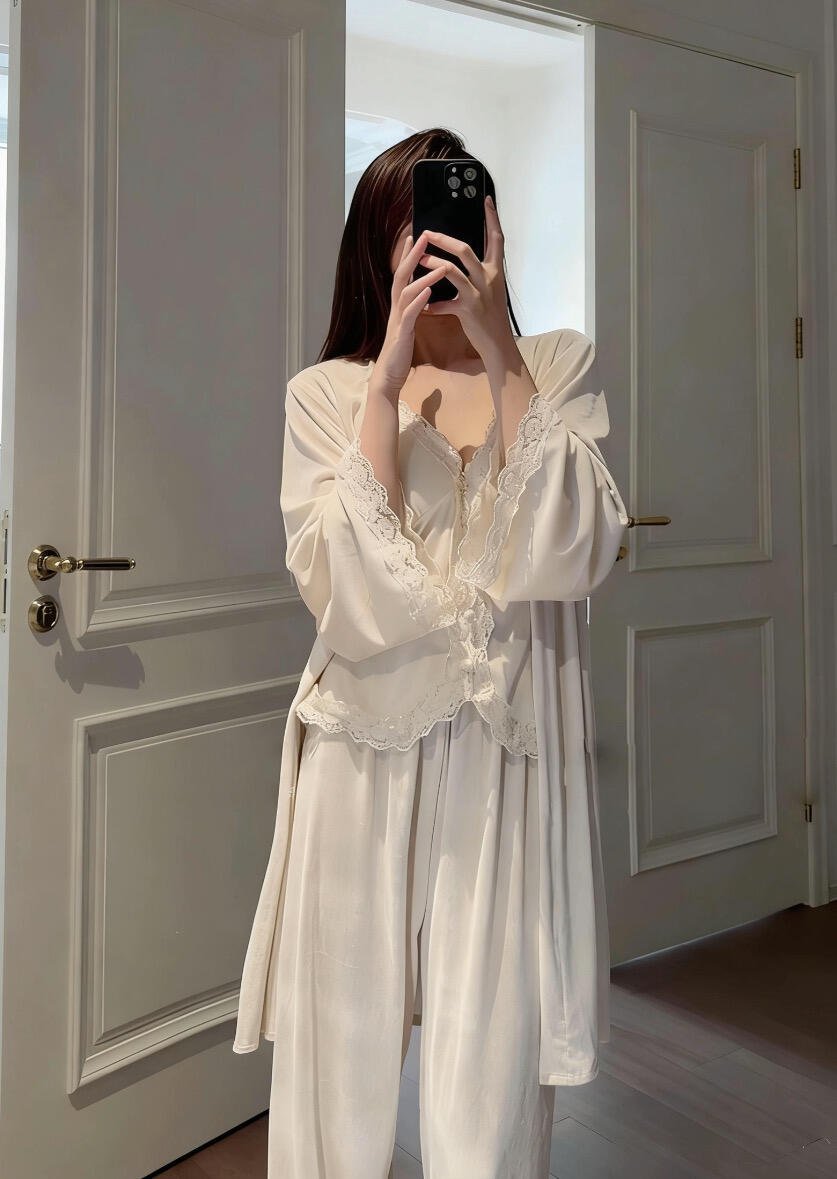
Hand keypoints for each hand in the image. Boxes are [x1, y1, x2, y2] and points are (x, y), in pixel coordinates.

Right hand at [370, 230, 448, 398]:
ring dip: (423, 276)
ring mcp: (397, 319)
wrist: (389, 375)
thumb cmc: (400, 351)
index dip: (408, 255)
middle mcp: (396, 308)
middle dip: (412, 255)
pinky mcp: (402, 333)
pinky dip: (419, 300)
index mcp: (400, 305)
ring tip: (439, 264)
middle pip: (402, 275)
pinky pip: (410, 313)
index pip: (404, 274)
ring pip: (407, 291)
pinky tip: (429, 291)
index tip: (416, 235)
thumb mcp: (408, 325)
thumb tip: (422, 297)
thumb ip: (413, 309)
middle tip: (423, 235)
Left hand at [416, 194, 515, 360]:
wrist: (498, 344)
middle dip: (444, 240)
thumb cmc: (492, 317)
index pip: (496, 238)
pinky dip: (433, 305)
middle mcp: (488, 279)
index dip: (492, 218)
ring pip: (452, 270)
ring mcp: (478, 294)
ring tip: (419, 259)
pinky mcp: (468, 310)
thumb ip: (480, 274)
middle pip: (465, 250)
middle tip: (428, 233)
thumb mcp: (491, 290)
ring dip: (433, 264)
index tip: (486, 199)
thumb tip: (466, 260)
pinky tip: (424, 307)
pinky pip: (445, 303)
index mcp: (495, 271)